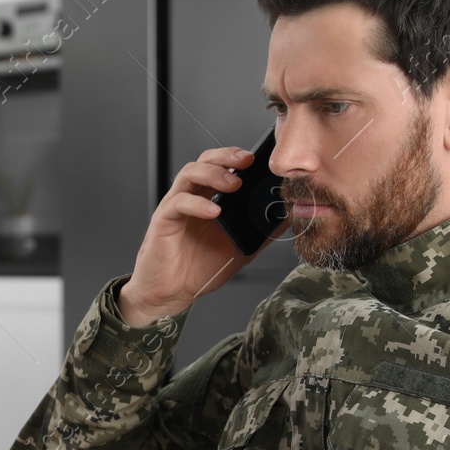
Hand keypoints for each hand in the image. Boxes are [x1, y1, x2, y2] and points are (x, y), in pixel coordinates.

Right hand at [118, 146, 269, 325]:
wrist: (172, 293)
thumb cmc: (199, 269)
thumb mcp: (240, 248)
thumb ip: (260, 233)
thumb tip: (285, 220)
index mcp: (208, 199)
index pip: (221, 165)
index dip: (237, 157)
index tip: (259, 159)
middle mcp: (191, 197)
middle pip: (205, 161)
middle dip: (227, 156)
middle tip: (247, 161)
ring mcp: (176, 206)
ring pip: (190, 174)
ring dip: (213, 174)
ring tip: (234, 184)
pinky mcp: (164, 220)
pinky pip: (179, 203)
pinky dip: (197, 204)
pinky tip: (214, 211)